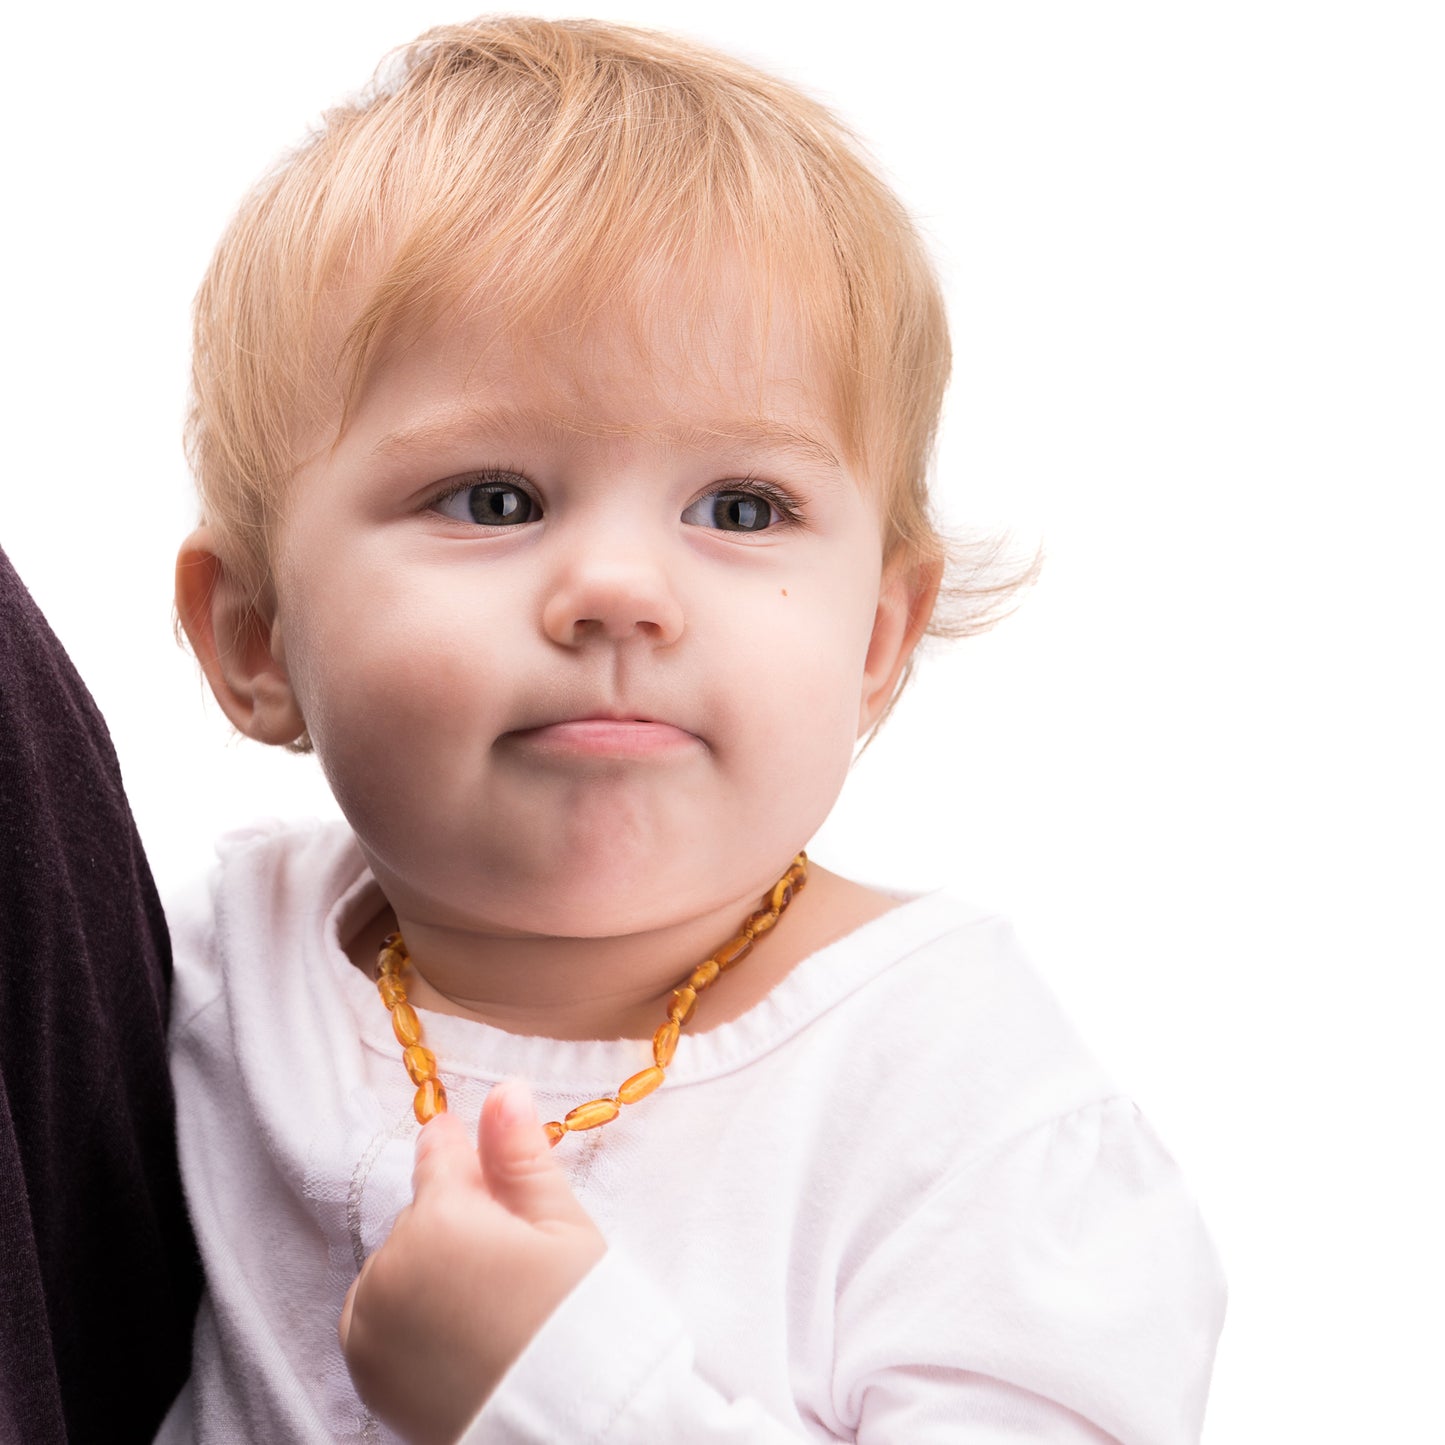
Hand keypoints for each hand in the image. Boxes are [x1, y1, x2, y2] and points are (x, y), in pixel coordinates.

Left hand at [339, 1080, 606, 1443]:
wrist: (566, 1426)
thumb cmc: (578, 1321)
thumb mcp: (562, 1228)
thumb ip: (520, 1155)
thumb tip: (504, 1089)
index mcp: (440, 1218)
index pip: (439, 1154)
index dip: (464, 1149)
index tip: (479, 1149)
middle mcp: (389, 1266)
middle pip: (422, 1213)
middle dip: (459, 1220)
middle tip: (513, 1260)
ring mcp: (369, 1324)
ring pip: (399, 1263)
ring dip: (430, 1267)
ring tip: (490, 1305)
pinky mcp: (365, 1373)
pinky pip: (376, 1315)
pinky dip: (406, 1314)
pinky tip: (459, 1332)